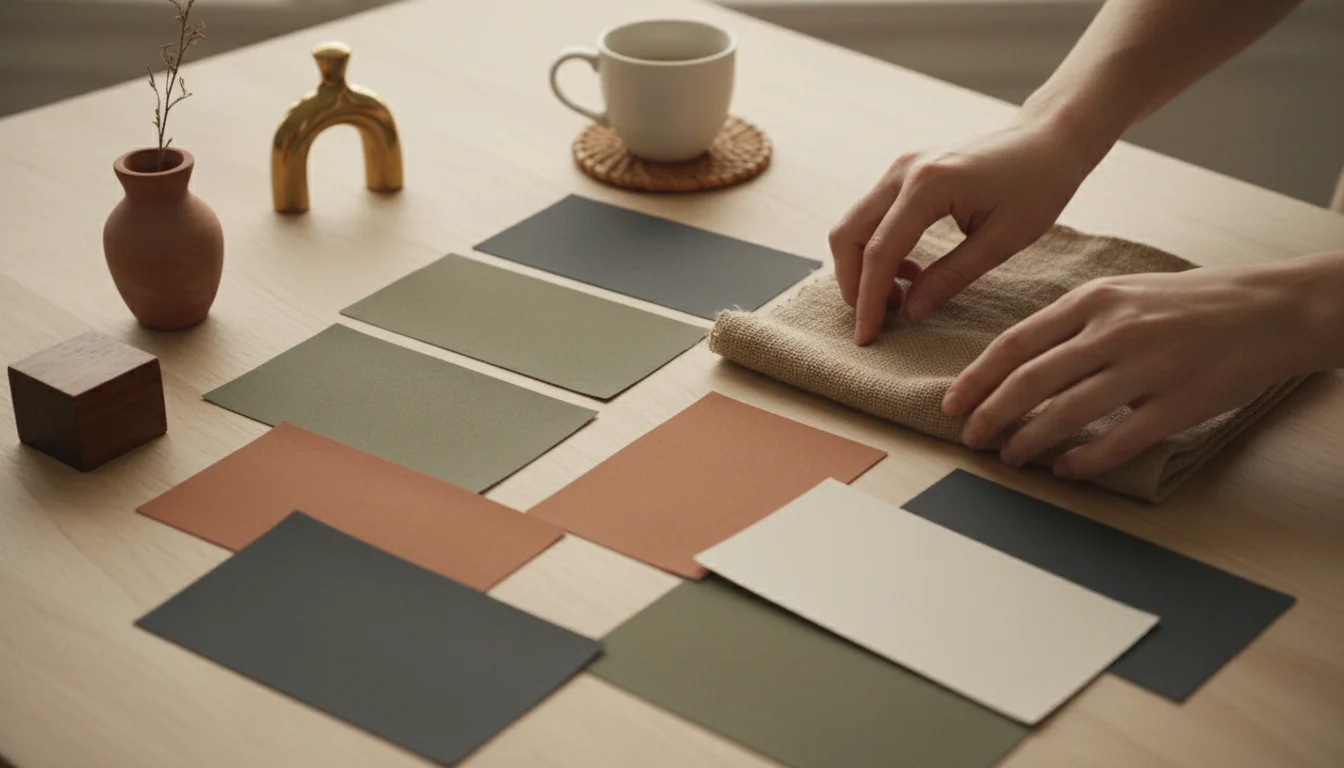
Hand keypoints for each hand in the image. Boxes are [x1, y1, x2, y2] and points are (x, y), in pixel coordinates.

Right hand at [829, 114, 1103, 345]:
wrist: (1048, 139)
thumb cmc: (1038, 185)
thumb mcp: (1002, 240)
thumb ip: (950, 277)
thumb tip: (909, 313)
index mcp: (928, 186)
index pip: (880, 251)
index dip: (869, 299)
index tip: (867, 337)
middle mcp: (903, 171)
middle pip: (848, 235)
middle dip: (853, 284)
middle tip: (878, 321)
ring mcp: (900, 168)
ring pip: (854, 225)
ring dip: (863, 268)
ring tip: (900, 299)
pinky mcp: (904, 173)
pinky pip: (872, 217)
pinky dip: (877, 250)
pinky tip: (910, 273)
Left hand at [941, 263, 1331, 478]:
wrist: (1271, 309)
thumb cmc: (1190, 303)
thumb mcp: (1124, 294)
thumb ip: (1073, 323)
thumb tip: (1016, 362)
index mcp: (1095, 300)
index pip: (1017, 343)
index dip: (977, 378)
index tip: (952, 403)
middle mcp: (1115, 330)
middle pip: (1030, 380)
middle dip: (990, 414)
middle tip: (970, 438)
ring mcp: (1148, 366)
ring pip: (1067, 412)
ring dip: (1028, 440)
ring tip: (1010, 457)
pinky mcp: (1179, 402)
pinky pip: (1119, 439)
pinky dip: (1084, 459)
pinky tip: (1065, 469)